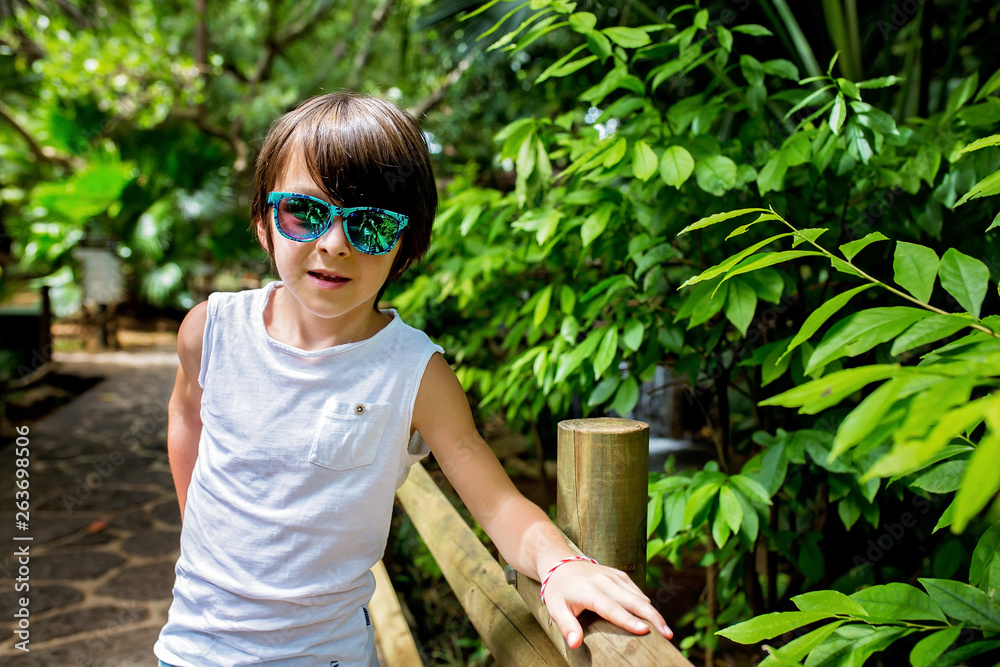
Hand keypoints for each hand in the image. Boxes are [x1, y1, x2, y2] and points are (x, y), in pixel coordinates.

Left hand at [540, 560, 672, 648]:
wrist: (559, 562)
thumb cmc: (558, 591)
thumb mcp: (556, 609)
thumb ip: (567, 626)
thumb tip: (575, 644)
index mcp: (590, 592)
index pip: (612, 609)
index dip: (629, 620)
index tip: (645, 631)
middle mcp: (605, 582)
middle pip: (633, 600)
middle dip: (652, 617)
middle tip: (668, 634)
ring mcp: (614, 576)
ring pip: (639, 595)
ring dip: (653, 612)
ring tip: (666, 630)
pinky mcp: (619, 575)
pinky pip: (636, 590)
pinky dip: (645, 603)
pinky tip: (653, 616)